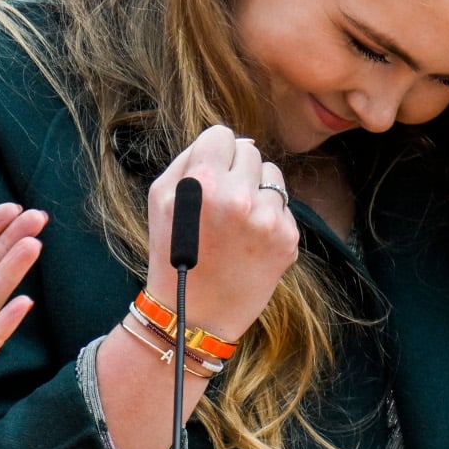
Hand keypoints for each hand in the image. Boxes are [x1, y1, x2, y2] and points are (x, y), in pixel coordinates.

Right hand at [144, 125, 299, 339]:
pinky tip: (249, 240)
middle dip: (236, 170)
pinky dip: (269, 217)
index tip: (210, 172)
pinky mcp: (287, 239)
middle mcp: (238, 195)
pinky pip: (284, 206)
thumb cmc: (173, 252)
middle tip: (221, 201)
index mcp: (203, 181)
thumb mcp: (160, 198)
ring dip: (257, 190)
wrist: (194, 314)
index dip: (213, 152)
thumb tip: (226, 137)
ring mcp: (267, 218)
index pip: (222, 134)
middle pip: (250, 150)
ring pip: (272, 175)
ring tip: (236, 221)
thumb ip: (188, 158)